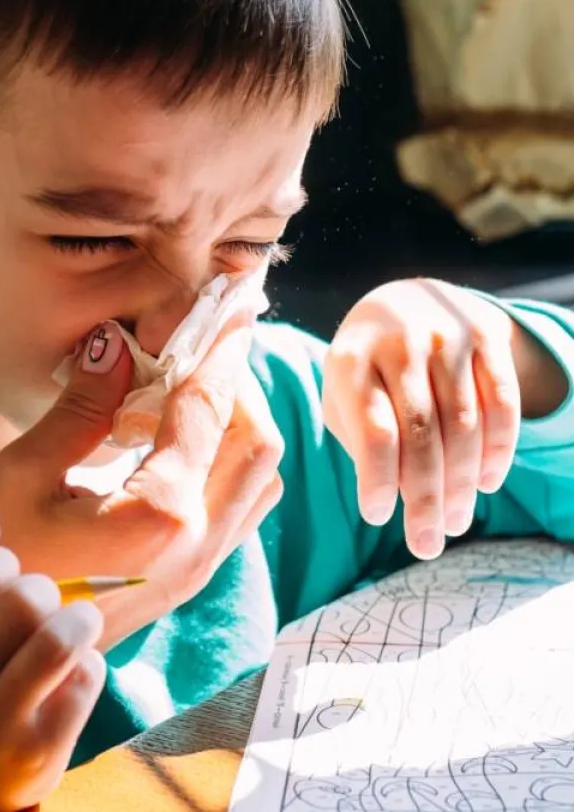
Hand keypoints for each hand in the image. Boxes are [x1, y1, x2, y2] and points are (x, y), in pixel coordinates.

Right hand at [0, 318, 283, 648]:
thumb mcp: (23, 473)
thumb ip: (80, 406)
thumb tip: (115, 345)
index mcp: (161, 514)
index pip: (207, 407)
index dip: (218, 347)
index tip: (228, 302)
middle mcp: (198, 545)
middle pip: (255, 439)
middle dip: (234, 382)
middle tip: (200, 341)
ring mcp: (201, 568)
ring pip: (257, 476)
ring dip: (235, 422)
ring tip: (182, 387)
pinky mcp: (190, 578)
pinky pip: (239, 506)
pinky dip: (224, 459)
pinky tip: (172, 439)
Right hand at [0, 497, 106, 811]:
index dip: (4, 563)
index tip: (7, 581)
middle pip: (23, 596)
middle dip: (46, 592)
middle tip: (45, 607)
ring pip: (61, 636)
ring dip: (80, 622)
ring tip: (75, 628)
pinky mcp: (39, 751)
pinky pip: (87, 679)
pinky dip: (90, 667)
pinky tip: (73, 677)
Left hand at [322, 278, 564, 558]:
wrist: (403, 302)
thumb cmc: (366, 368)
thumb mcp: (342, 393)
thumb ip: (358, 439)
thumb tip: (389, 502)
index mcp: (352, 360)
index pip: (373, 431)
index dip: (378, 480)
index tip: (378, 517)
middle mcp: (400, 344)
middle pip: (421, 435)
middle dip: (426, 498)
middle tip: (427, 542)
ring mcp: (447, 337)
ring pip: (464, 426)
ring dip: (462, 484)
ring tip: (454, 522)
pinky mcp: (486, 337)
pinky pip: (502, 405)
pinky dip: (498, 452)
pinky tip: (486, 484)